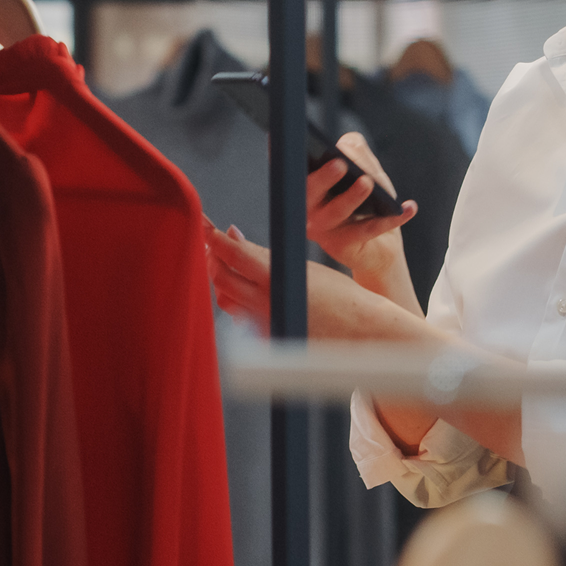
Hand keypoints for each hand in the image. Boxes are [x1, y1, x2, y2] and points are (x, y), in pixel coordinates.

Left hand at [203, 219, 429, 342]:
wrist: (362, 332)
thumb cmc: (339, 293)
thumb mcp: (303, 265)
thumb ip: (264, 253)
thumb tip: (233, 236)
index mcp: (277, 278)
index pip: (233, 254)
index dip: (213, 238)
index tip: (204, 225)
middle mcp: (265, 303)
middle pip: (221, 277)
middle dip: (213, 257)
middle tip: (215, 242)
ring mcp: (264, 325)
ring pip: (224, 299)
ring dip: (222, 279)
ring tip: (228, 263)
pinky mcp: (266, 340)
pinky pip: (238, 318)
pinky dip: (236, 301)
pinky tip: (243, 289)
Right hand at [307, 132, 416, 278]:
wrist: (380, 247)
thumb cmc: (369, 204)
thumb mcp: (367, 172)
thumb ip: (357, 153)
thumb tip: (346, 146)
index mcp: (307, 186)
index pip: (293, 169)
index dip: (289, 157)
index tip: (296, 142)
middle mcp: (308, 208)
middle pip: (310, 191)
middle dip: (323, 178)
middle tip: (339, 164)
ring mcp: (323, 229)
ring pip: (335, 212)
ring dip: (352, 197)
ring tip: (367, 182)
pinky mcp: (341, 246)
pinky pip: (367, 230)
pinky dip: (390, 219)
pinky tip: (409, 207)